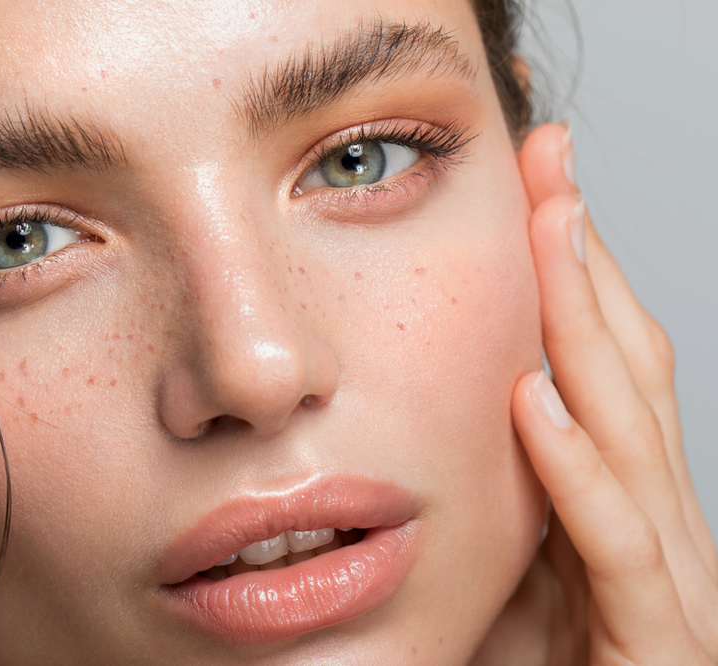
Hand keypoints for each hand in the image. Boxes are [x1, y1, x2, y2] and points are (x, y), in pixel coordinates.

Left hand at [480, 123, 717, 664]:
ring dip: (586, 327)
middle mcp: (657, 525)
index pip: (601, 367)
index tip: (537, 187)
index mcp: (618, 502)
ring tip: (551, 230)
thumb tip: (447, 414)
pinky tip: (533, 401)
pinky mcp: (661, 646)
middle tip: (554, 162)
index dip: (575, 273)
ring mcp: (671, 583)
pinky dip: (577, 473)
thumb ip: (493, 496)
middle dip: (588, 263)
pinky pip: (618, 549)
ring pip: (633, 434)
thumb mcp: (503, 567)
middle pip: (627, 370)